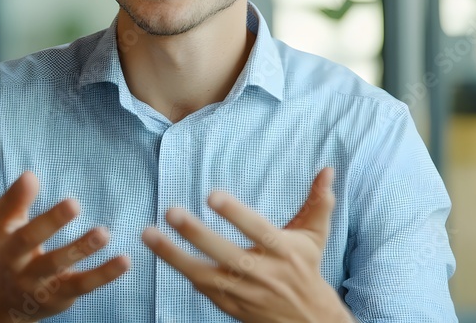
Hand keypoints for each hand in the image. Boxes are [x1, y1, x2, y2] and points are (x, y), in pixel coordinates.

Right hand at [0, 171, 129, 322]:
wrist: (5, 300)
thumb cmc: (8, 249)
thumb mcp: (1, 225)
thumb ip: (14, 200)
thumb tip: (30, 176)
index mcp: (5, 243)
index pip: (8, 219)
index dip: (18, 200)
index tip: (33, 177)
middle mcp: (18, 266)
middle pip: (30, 243)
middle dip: (51, 223)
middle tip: (73, 203)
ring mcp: (39, 285)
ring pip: (59, 267)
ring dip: (82, 249)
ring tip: (104, 233)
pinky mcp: (61, 297)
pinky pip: (83, 285)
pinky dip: (104, 274)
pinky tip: (123, 261)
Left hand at [142, 167, 354, 322]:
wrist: (310, 322)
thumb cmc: (306, 270)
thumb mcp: (314, 237)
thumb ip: (318, 202)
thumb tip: (328, 169)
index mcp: (285, 252)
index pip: (258, 230)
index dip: (236, 214)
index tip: (212, 194)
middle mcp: (265, 274)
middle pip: (227, 254)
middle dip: (197, 234)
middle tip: (170, 211)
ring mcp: (246, 293)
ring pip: (206, 275)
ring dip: (174, 256)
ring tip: (148, 233)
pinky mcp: (231, 306)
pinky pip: (203, 289)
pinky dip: (184, 272)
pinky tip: (160, 252)